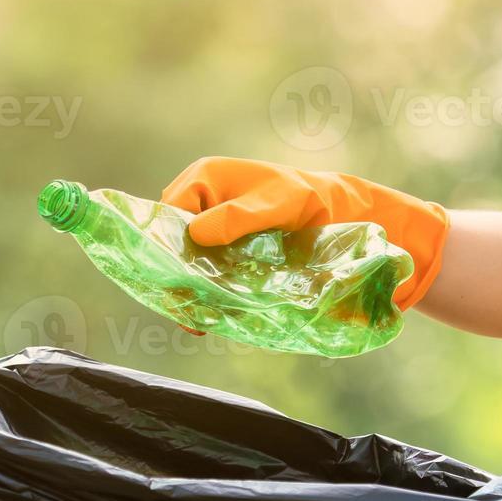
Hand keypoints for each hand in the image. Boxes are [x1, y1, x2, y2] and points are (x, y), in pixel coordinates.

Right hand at [161, 157, 449, 308]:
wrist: (338, 215)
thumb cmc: (308, 200)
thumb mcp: (278, 203)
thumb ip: (239, 217)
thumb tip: (196, 234)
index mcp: (204, 179)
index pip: (165, 213)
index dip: (163, 246)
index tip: (173, 278)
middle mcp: (201, 203)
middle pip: (170, 242)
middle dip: (175, 274)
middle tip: (184, 309)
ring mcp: (211, 230)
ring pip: (186, 263)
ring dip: (190, 290)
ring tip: (195, 321)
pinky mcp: (224, 253)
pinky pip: (205, 275)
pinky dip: (206, 295)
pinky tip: (210, 320)